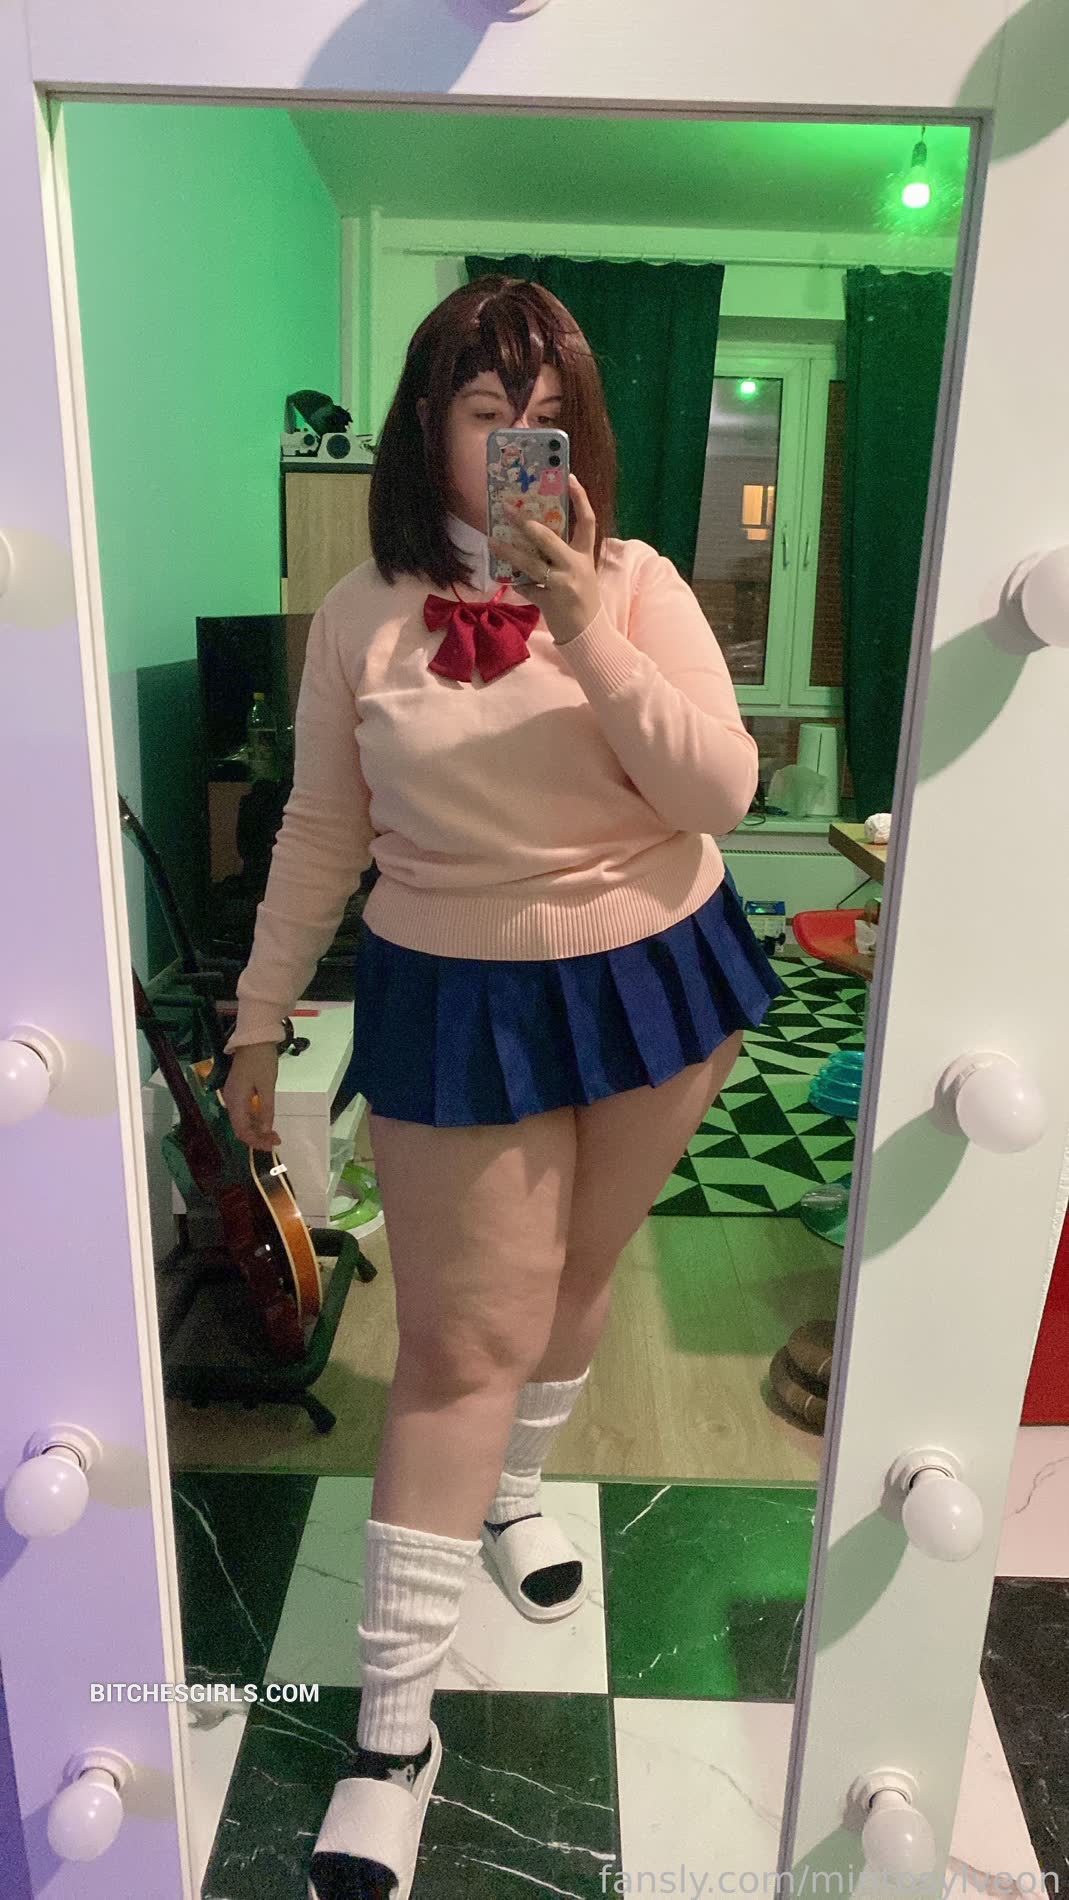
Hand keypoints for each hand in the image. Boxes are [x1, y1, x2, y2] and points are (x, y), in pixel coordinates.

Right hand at [222, 1044, 280, 1149]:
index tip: (272, 1145)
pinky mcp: (236, 1090)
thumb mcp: (268, 1085)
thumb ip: (266, 1109)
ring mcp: (232, 1095)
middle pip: (240, 1127)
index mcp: (236, 1100)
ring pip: (242, 1120)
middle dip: (257, 1137)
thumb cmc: (262, 1060)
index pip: (242, 1130)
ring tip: (273, 1134)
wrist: (254, 1038)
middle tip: (276, 1141)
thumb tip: (265, 1131)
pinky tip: (265, 1121)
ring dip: (256, 1129)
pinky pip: (243, 1111)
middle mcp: (230, 1100)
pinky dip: (254, 1119)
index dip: (256, 1141)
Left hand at [488, 473, 602, 645]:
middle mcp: (575, 566)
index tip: (570, 477)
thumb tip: (533, 535)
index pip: (587, 521)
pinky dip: (519, 585)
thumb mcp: (579, 572)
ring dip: (509, 551)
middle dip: (525, 523)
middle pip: (549, 538)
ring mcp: (563, 584)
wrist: (588, 634)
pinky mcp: (551, 601)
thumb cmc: (581, 599)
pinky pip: (527, 588)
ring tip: (492, 541)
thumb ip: (562, 555)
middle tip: (507, 508)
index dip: (580, 499)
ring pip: (531, 563)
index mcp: (584, 555)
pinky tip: (512, 582)